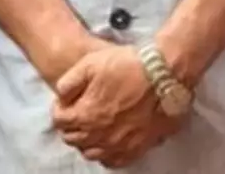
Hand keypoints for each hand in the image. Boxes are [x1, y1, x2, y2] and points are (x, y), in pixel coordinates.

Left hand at [50, 44, 181, 166]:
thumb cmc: (128, 65)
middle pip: (73, 140)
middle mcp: (100, 136)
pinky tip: (111, 141)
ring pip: (92, 153)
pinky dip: (108, 154)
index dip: (59, 109)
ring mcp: (120, 145)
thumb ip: (67, 83)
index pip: (59, 122)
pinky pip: (115, 161)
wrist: (165, 73)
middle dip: (72, 126)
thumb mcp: (89, 63)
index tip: (66, 101)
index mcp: (85, 115)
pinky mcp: (138, 147)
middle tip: (79, 112)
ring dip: (88, 141)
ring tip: (94, 127)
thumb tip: (61, 97)